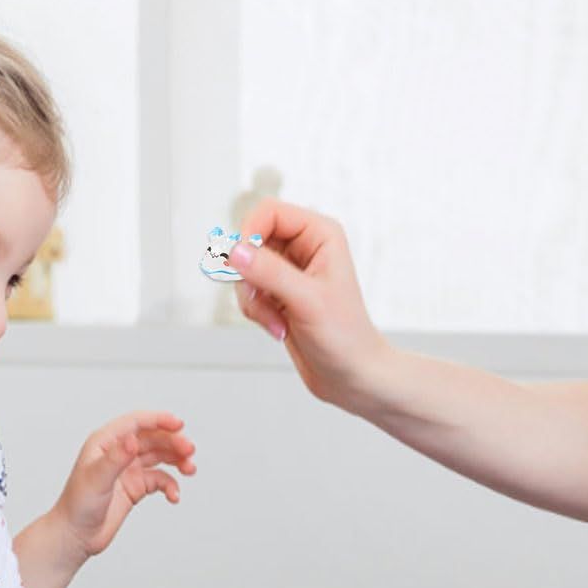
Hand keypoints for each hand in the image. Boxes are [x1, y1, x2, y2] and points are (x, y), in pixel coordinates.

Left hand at [50, 412, 194, 562]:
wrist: (74, 537)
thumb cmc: (77, 506)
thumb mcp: (96, 479)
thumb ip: (116, 458)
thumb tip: (133, 440)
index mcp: (105, 442)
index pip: (136, 422)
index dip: (159, 420)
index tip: (178, 424)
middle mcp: (119, 452)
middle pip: (153, 438)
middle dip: (173, 442)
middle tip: (189, 450)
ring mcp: (128, 469)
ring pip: (160, 456)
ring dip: (177, 460)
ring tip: (190, 468)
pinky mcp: (136, 486)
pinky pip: (160, 479)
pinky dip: (170, 485)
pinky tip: (174, 495)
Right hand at [227, 199, 390, 408]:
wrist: (352, 376)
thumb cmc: (345, 337)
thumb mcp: (306, 301)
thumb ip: (269, 272)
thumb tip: (234, 251)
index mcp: (320, 233)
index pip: (269, 212)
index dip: (249, 233)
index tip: (240, 263)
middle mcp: (305, 246)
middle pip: (251, 240)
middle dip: (249, 274)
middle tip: (260, 299)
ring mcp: (289, 270)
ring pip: (244, 268)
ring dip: (252, 299)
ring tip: (277, 322)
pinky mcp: (278, 292)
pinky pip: (248, 291)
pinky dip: (255, 311)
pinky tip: (279, 328)